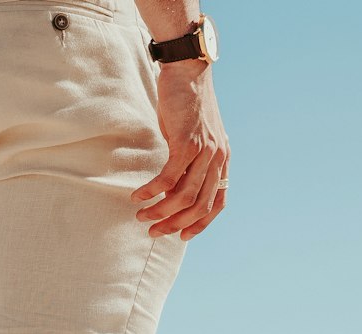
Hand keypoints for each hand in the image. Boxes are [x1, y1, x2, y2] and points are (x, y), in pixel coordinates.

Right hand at [130, 59, 228, 240]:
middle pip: (199, 205)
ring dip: (160, 211)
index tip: (181, 235)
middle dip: (174, 224)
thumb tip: (172, 189)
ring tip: (141, 215)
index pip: (217, 203)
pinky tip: (138, 196)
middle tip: (153, 231)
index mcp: (222, 159)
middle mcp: (217, 157)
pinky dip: (152, 191)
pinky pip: (169, 178)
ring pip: (184, 196)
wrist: (188, 70)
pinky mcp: (187, 142)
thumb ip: (189, 163)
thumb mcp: (193, 138)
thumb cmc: (186, 104)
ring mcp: (204, 150)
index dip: (200, 224)